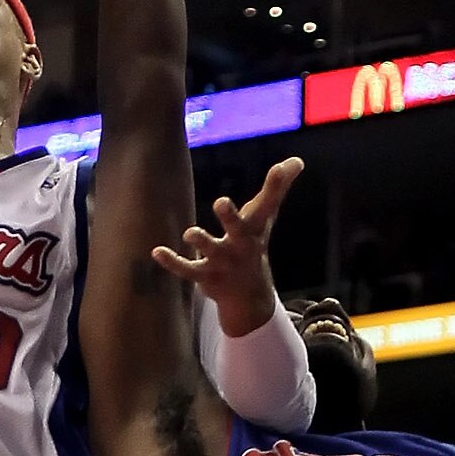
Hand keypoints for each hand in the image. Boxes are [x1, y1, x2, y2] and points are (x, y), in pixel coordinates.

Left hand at [150, 157, 304, 335]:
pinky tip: (156, 251)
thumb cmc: (253, 243)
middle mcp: (240, 244)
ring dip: (201, 241)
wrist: (248, 295)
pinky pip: (186, 269)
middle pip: (237, 228)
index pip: (267, 202)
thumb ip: (277, 187)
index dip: (275, 183)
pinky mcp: (204, 276)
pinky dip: (172, 262)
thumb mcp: (264, 217)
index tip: (283, 166)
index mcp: (254, 227)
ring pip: (210, 250)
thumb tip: (297, 160)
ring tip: (189, 233)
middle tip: (221, 202)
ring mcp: (222, 262)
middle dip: (230, 216)